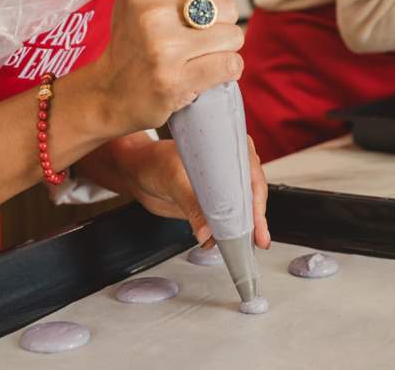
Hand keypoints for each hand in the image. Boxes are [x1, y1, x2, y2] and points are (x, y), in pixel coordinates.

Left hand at [76, 132, 271, 248]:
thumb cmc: (152, 161)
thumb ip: (191, 206)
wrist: (135, 171)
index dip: (258, 201)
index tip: (259, 223)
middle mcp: (229, 166)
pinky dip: (226, 232)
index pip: (252, 176)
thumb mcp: (174, 179)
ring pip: (241, 208)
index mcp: (227, 149)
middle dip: (256, 219)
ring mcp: (221, 185)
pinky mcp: (211, 202)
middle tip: (258, 240)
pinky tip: (223, 243)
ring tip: (243, 246)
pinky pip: (225, 218)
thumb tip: (207, 233)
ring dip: (243, 228)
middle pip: (252, 194)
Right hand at [85, 0, 243, 135]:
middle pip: (228, 9)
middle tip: (193, 39)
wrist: (110, 92)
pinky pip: (231, 65)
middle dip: (218, 26)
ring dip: (223, 49)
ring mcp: (164, 50)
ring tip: (198, 55)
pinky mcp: (176, 81)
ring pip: (233, 37)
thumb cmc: (133, 41)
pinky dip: (226, 70)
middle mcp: (152, 16)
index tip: (188, 14)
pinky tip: (205, 72)